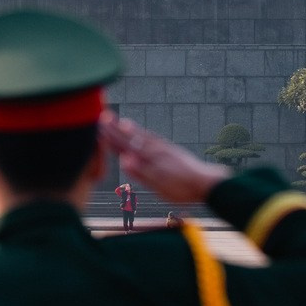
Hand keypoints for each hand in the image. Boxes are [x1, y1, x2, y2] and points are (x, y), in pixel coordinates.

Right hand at [99, 113, 229, 203]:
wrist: (207, 182)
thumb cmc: (183, 188)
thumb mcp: (160, 186)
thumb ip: (141, 173)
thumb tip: (124, 160)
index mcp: (149, 159)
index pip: (125, 146)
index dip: (111, 138)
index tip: (98, 129)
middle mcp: (155, 151)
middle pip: (131, 138)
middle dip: (116, 129)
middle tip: (103, 117)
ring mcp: (163, 149)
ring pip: (142, 136)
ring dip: (129, 129)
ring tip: (119, 120)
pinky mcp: (171, 150)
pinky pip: (153, 138)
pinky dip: (144, 133)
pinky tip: (142, 132)